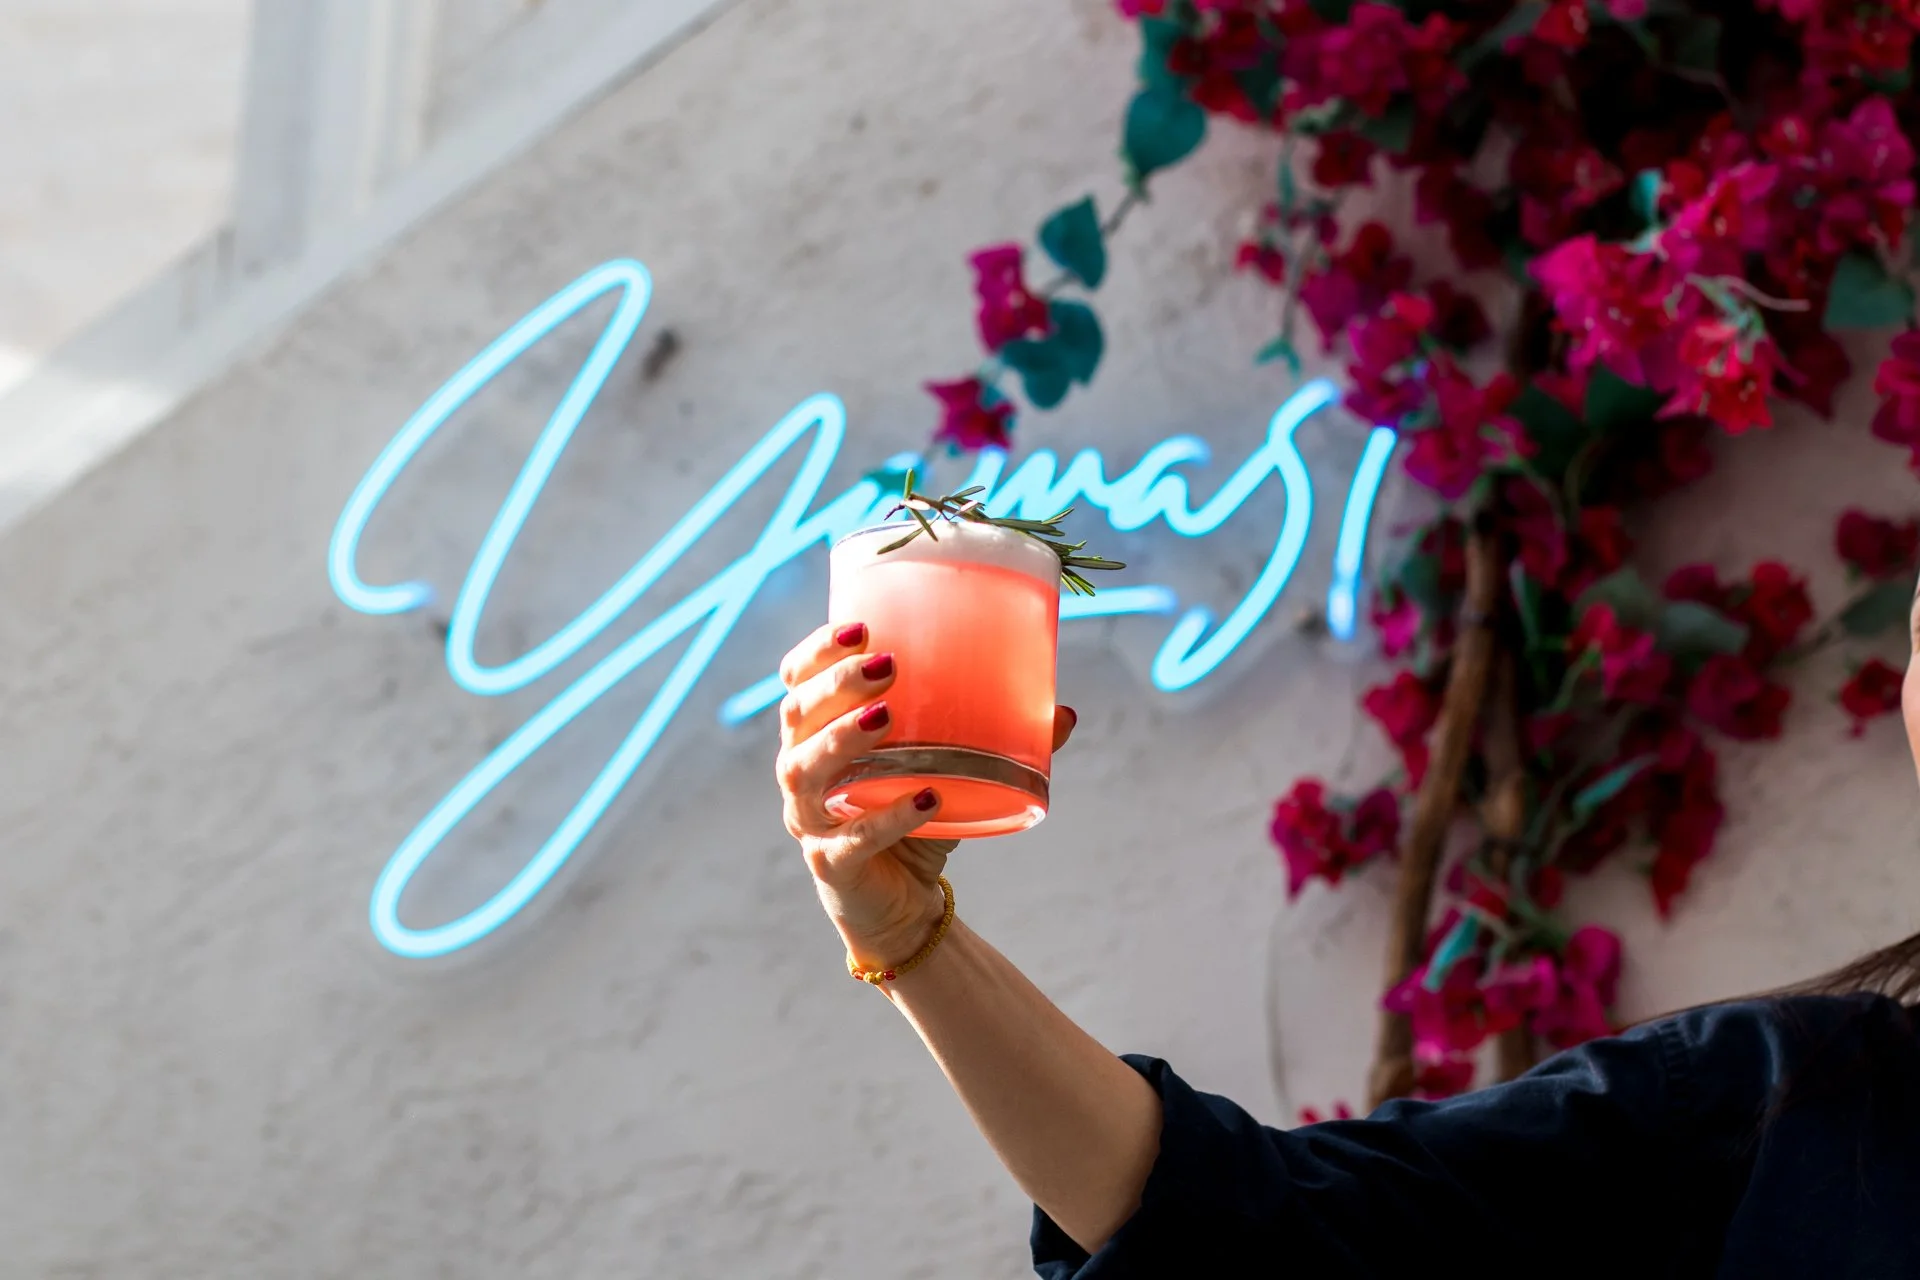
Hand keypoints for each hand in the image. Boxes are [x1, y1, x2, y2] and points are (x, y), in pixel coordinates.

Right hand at [774, 620, 1076, 969]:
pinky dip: (889, 817)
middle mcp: (802, 773)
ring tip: (886, 717)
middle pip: (797, 717)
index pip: (797, 683)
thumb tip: (1063, 712)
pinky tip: (926, 797)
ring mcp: (811, 822)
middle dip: (835, 685)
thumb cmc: (917, 821)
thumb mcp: (952, 773)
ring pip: (804, 771)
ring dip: (842, 738)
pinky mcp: (833, 866)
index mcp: (819, 737)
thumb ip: (999, 741)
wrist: (903, 908)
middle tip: (885, 665)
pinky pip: (852, 839)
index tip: (858, 628)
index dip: (817, 652)